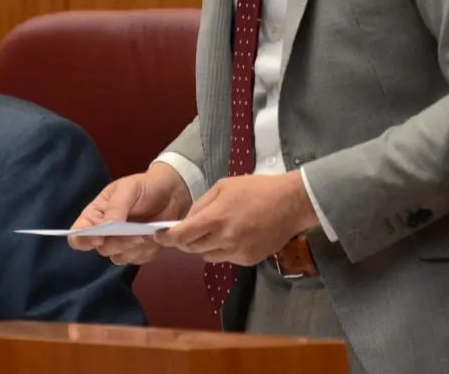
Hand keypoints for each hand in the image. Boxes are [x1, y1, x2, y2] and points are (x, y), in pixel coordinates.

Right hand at [68, 161, 191, 264]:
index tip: (99, 238)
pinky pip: (137, 260)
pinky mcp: (138, 251)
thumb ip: (116, 207)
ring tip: (146, 233)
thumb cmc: (143, 187)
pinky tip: (153, 237)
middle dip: (118, 243)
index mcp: (95, 216)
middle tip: (135, 234)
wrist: (171, 193)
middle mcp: (104, 233)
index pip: (78, 235)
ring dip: (133, 248)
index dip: (84, 240)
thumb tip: (107, 227)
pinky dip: (146, 251)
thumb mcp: (128, 189)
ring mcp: (121, 244)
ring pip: (119, 258)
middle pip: (101, 249)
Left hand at [156, 172, 317, 265]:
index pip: (182, 235)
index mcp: (215, 218)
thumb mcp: (223, 186)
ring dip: (203, 246)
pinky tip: (232, 236)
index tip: (158, 236)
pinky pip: (225, 259)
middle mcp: (224, 239)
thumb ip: (202, 204)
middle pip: (191, 248)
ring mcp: (236, 252)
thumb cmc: (256, 189)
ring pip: (206, 256)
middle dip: (185, 241)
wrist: (290, 204)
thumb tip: (187, 221)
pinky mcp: (248, 260)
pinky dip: (222, 250)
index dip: (166, 238)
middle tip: (186, 231)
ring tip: (213, 231)